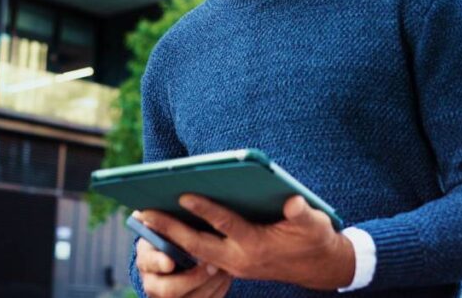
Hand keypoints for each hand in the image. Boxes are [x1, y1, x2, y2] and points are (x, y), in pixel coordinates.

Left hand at [135, 195, 354, 290]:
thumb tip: (292, 200)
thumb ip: (303, 213)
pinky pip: (200, 253)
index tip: (183, 194)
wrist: (318, 268)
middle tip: (143, 212)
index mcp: (256, 246)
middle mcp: (239, 259)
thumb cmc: (315, 240)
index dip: (205, 209)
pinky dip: (182, 241)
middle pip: (197, 244)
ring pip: (194, 251)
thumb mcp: (315, 224)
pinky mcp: (231, 264)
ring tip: (145, 216)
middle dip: (169, 229)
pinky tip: (166, 225)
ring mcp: (232, 265)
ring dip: (169, 235)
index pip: (225, 224)